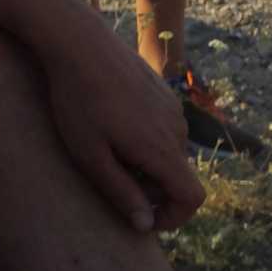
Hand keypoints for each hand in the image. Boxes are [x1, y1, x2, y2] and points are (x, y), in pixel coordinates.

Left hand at [39, 14, 203, 233]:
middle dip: (152, 192)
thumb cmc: (78, 104)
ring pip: (170, 154)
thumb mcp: (90, 157)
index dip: (174, 219)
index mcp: (161, 149)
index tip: (142, 221)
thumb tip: (144, 224)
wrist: (81, 45)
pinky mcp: (163, 95)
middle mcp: (177, 130)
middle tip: (110, 184)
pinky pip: (164, 131)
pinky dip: (146, 143)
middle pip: (179, 177)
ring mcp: (173, 110)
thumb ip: (121, 192)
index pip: (193, 197)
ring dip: (147, 166)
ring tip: (106, 154)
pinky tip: (110, 128)